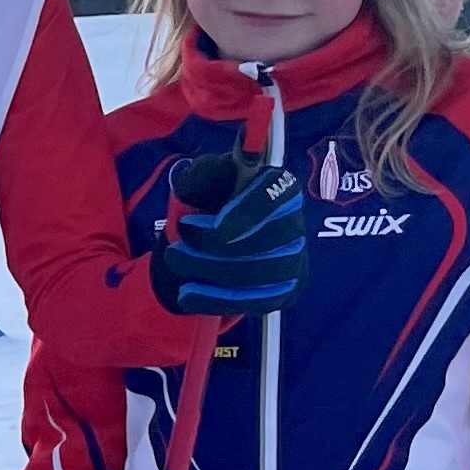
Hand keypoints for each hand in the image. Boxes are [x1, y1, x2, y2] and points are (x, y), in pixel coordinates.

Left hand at [150, 151, 308, 316]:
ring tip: (175, 265)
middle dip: (211, 249)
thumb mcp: (201, 181)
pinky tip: (188, 294)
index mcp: (280, 186)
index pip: (272, 197)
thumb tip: (224, 168)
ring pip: (258, 274)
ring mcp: (296, 259)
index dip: (238, 213)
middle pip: (266, 241)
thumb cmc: (210, 203)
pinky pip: (257, 301)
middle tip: (173, 249)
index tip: (193, 224)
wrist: (210, 242)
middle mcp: (296, 223)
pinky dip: (217, 299)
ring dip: (208, 272)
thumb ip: (208, 173)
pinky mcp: (287, 290)